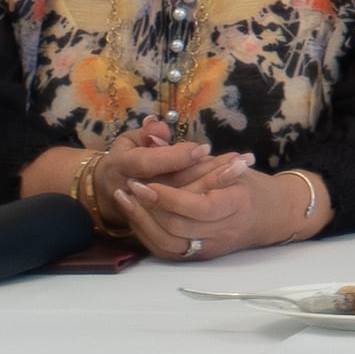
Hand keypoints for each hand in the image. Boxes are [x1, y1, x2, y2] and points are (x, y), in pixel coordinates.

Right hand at [24, 136, 220, 233]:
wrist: (112, 193)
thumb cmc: (127, 160)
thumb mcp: (130, 141)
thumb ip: (145, 134)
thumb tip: (156, 125)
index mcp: (121, 167)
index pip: (147, 164)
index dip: (175, 157)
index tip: (202, 147)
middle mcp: (132, 194)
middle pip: (174, 191)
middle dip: (210, 176)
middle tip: (239, 161)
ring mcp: (146, 214)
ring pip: (185, 208)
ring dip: (217, 186)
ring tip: (242, 166)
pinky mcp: (160, 228)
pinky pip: (189, 220)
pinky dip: (215, 200)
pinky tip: (237, 180)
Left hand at [116, 151, 290, 261]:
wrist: (272, 217)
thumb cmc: (250, 186)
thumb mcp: (231, 164)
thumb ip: (192, 157)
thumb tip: (154, 137)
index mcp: (238, 204)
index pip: (198, 207)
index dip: (168, 197)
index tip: (146, 180)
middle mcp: (225, 231)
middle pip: (178, 227)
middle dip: (148, 207)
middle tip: (128, 188)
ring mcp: (211, 247)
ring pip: (168, 243)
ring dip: (141, 222)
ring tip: (125, 200)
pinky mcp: (200, 256)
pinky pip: (167, 251)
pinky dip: (147, 234)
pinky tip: (135, 216)